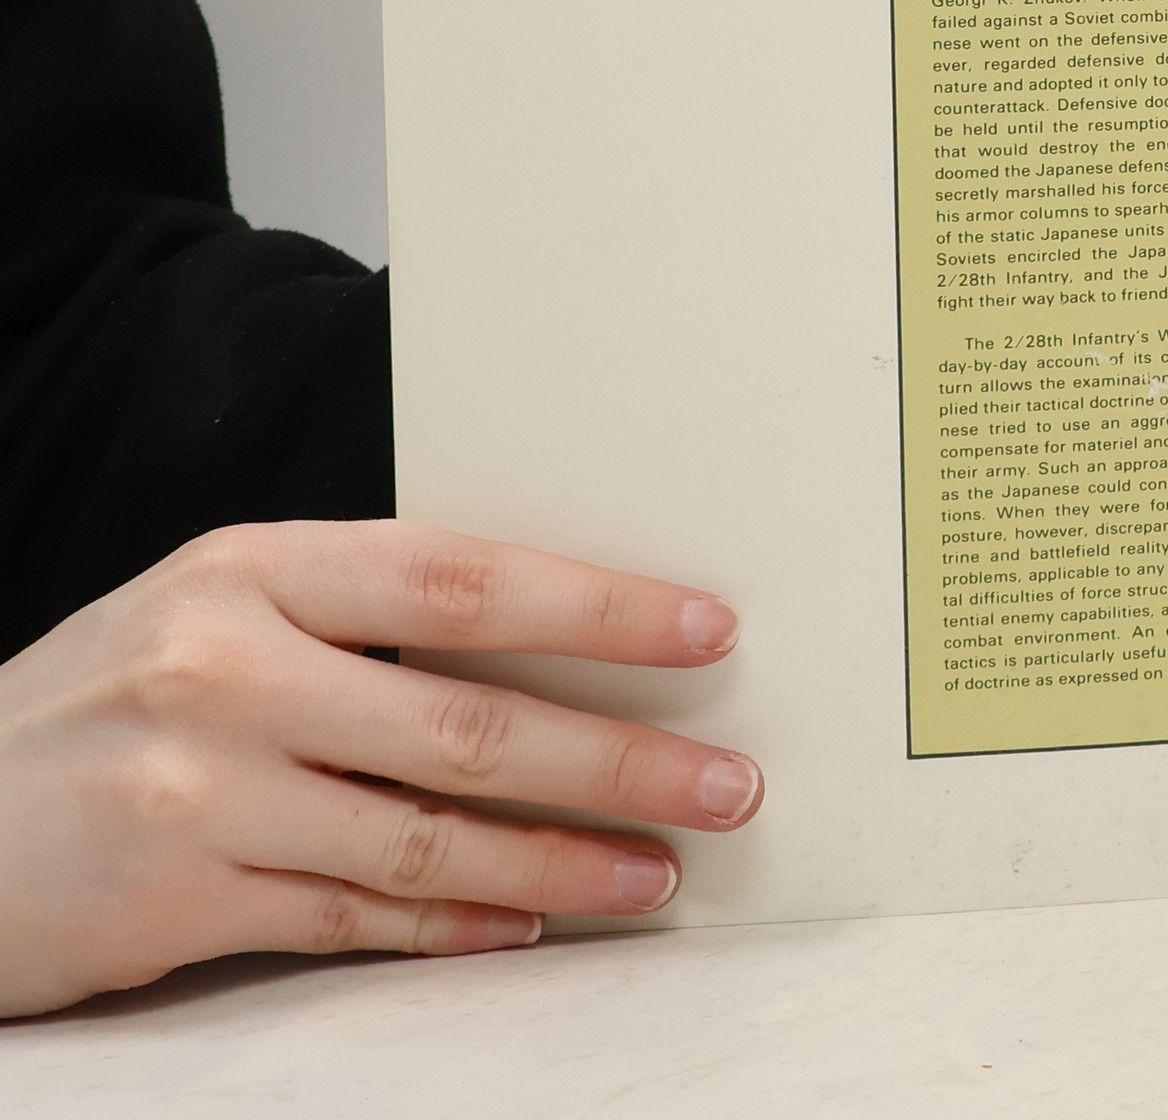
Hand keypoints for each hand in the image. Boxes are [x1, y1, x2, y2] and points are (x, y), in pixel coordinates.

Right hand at [0, 520, 760, 1017]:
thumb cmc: (113, 694)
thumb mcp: (219, 607)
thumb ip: (359, 618)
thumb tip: (552, 647)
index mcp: (254, 568)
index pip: (463, 577)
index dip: (596, 606)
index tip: (703, 630)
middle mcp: (227, 670)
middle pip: (468, 720)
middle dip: (618, 760)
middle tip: (725, 784)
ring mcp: (199, 792)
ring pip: (428, 838)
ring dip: (562, 862)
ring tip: (655, 872)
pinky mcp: (178, 902)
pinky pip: (357, 922)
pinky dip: (457, 926)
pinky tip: (530, 923)